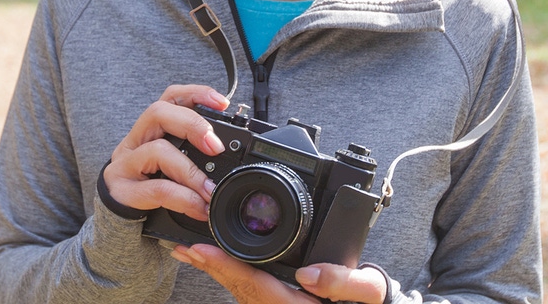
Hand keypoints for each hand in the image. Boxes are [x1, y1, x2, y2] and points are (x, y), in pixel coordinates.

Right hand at [103, 84, 229, 220]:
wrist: (120, 224)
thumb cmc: (152, 192)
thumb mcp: (175, 169)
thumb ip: (196, 158)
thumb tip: (232, 159)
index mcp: (150, 131)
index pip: (169, 98)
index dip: (196, 94)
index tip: (222, 103)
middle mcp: (134, 142)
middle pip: (157, 112)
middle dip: (192, 124)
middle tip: (216, 147)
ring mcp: (124, 165)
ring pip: (157, 150)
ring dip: (190, 170)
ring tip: (209, 190)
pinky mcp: (122, 190)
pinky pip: (157, 188)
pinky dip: (183, 197)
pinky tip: (198, 208)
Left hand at [171, 243, 387, 303]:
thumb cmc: (360, 303)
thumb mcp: (365, 292)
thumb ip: (347, 283)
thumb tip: (312, 275)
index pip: (254, 282)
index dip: (225, 265)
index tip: (199, 250)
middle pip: (237, 285)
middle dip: (209, 265)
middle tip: (182, 248)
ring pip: (239, 287)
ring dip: (214, 268)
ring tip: (188, 251)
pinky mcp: (272, 301)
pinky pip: (246, 286)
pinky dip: (228, 271)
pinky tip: (213, 259)